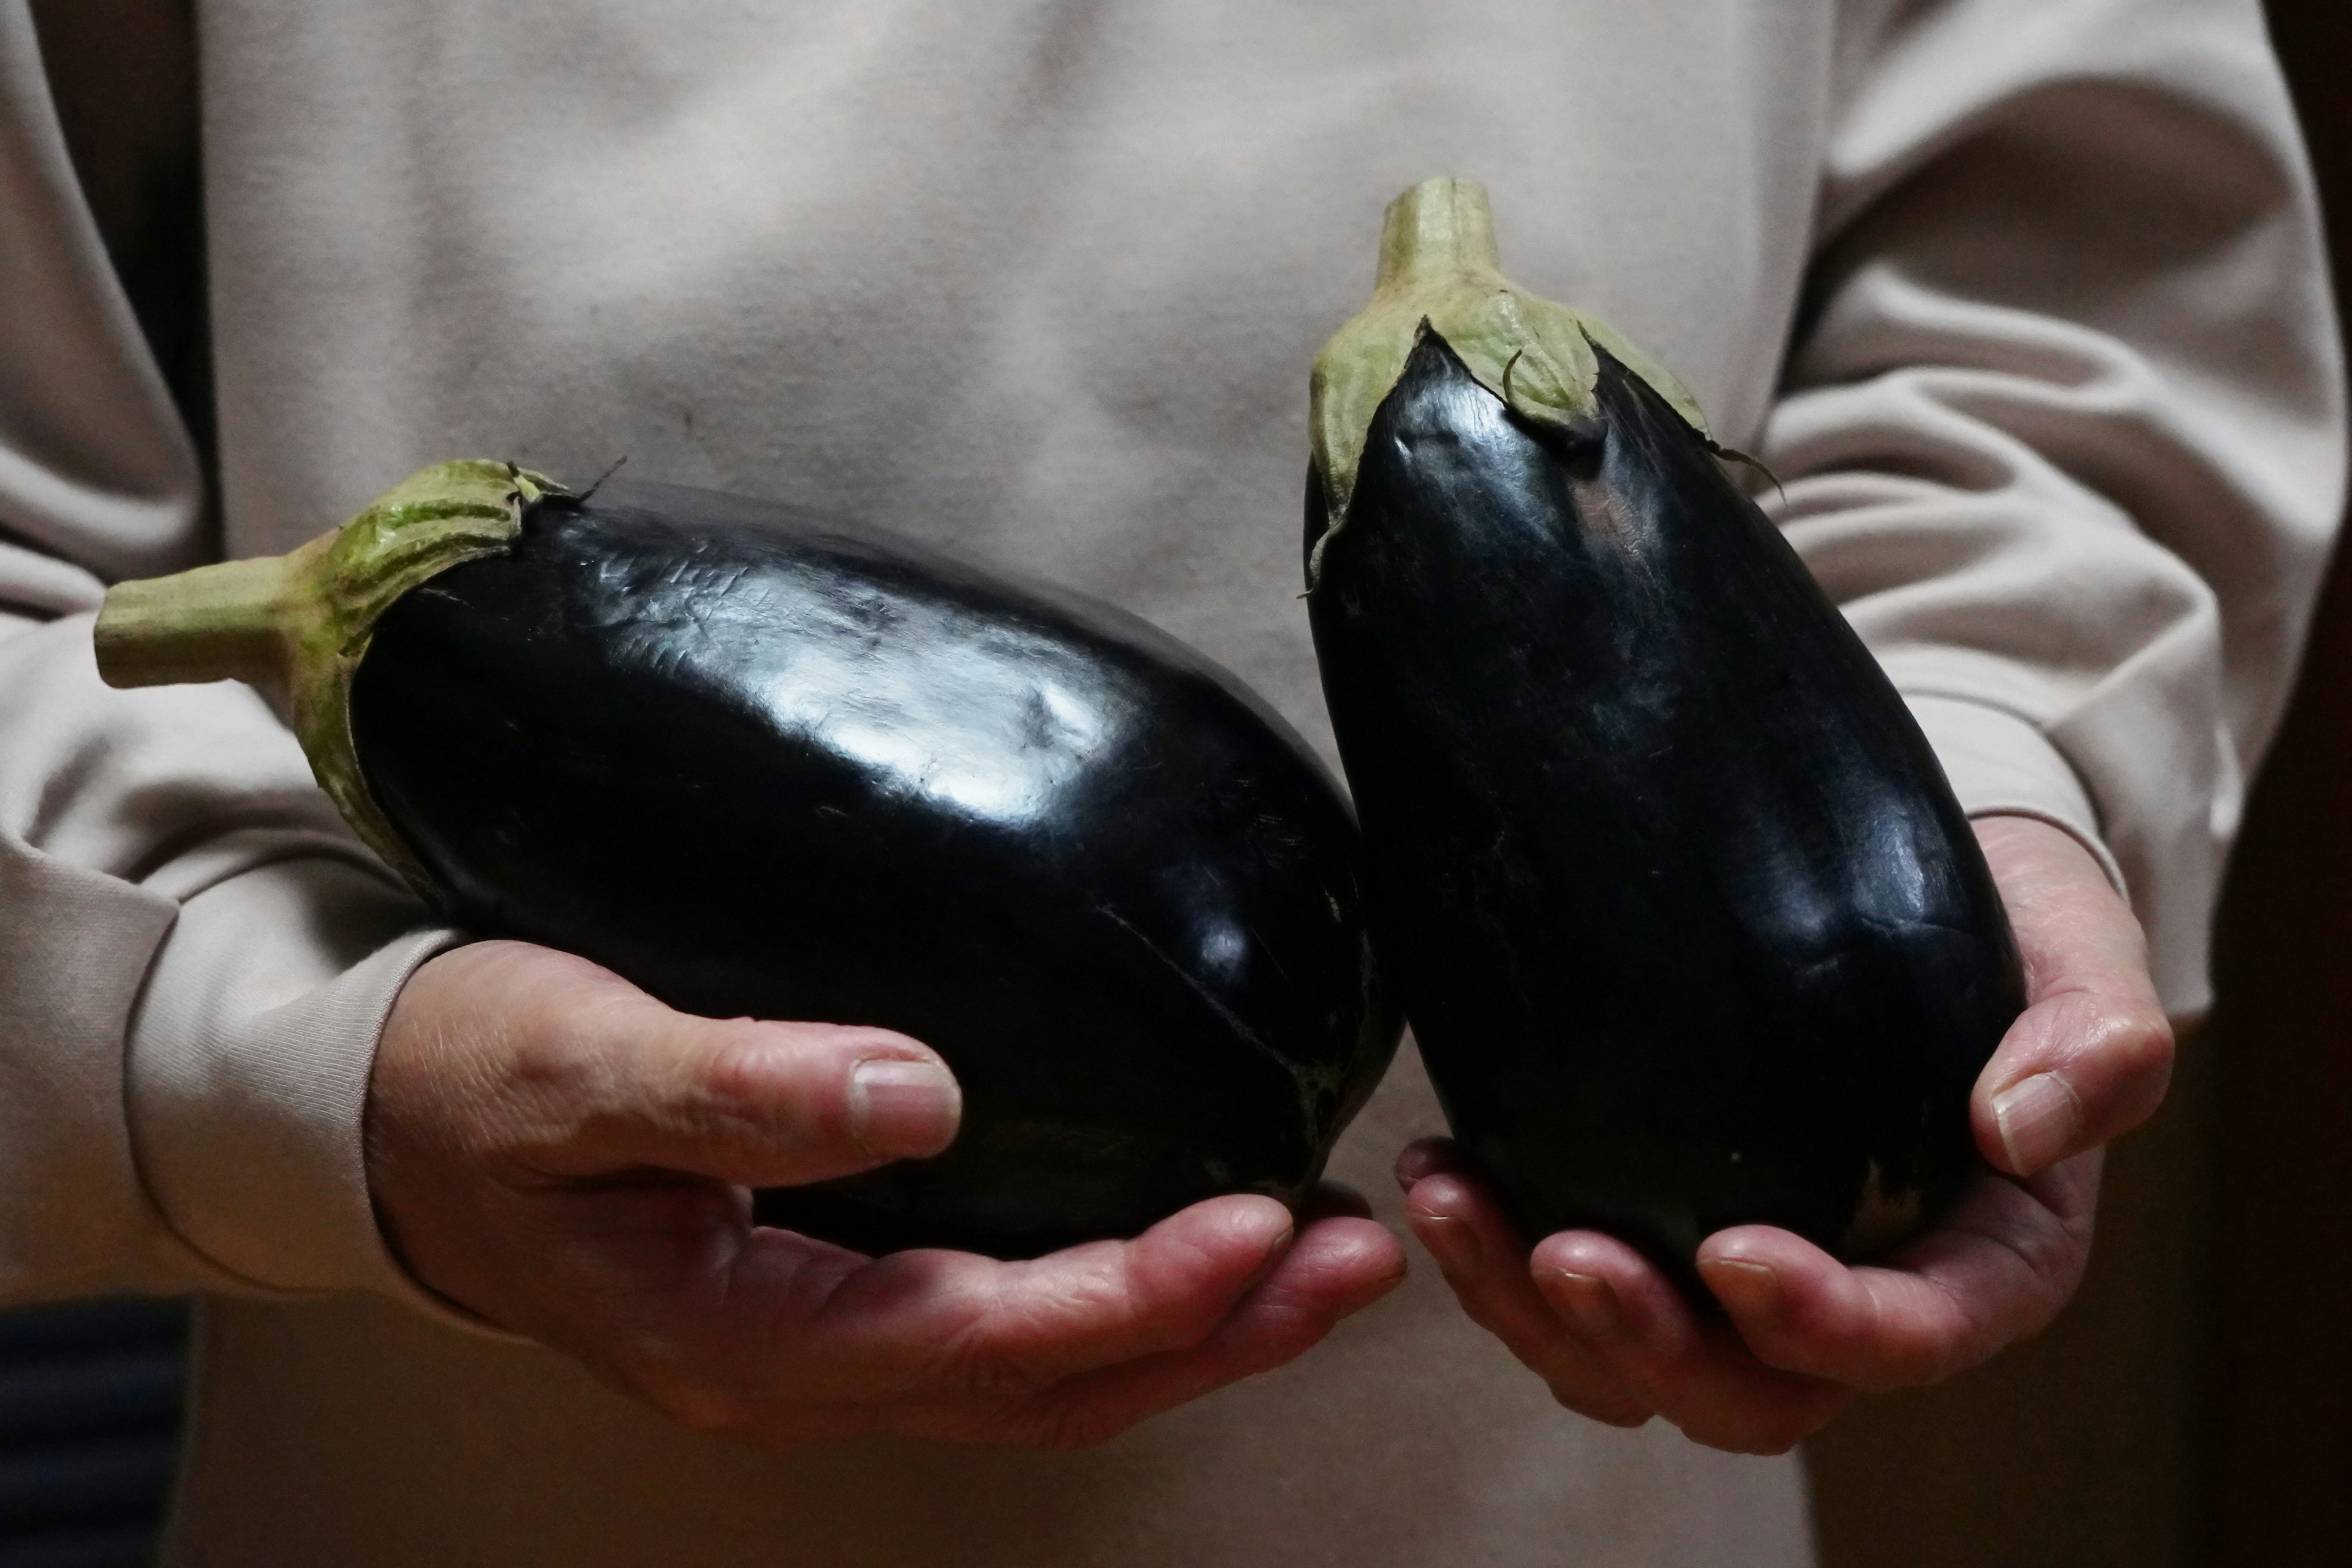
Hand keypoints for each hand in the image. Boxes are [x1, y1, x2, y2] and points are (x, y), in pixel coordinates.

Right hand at [366, 940, 1404, 1447]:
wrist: (392, 1122)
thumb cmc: (471, 1089)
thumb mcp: (576, 1071)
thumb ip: (738, 1085)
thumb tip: (910, 1089)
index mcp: (749, 1336)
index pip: (985, 1342)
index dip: (1132, 1295)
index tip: (1255, 1226)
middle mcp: (804, 1366)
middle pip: (1051, 1387)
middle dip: (1218, 1332)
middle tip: (1356, 1260)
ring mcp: (826, 1341)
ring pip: (1045, 1371)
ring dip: (1192, 1322)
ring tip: (1322, 1257)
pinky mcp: (839, 1289)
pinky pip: (1006, 1321)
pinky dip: (1118, 1290)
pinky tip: (1189, 1231)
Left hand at [1396, 814, 2170, 1452]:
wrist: (1933, 886)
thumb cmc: (2018, 931)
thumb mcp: (2085, 959)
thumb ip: (2097, 1045)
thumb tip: (2017, 1128)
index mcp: (1982, 1264)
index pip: (1912, 1338)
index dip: (1821, 1324)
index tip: (1732, 1254)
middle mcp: (1860, 1295)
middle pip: (1753, 1392)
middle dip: (1650, 1345)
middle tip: (1563, 1254)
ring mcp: (1746, 1275)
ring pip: (1634, 1366)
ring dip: (1531, 1310)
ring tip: (1451, 1205)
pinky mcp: (1659, 1226)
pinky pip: (1569, 1291)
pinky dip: (1495, 1250)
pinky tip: (1440, 1168)